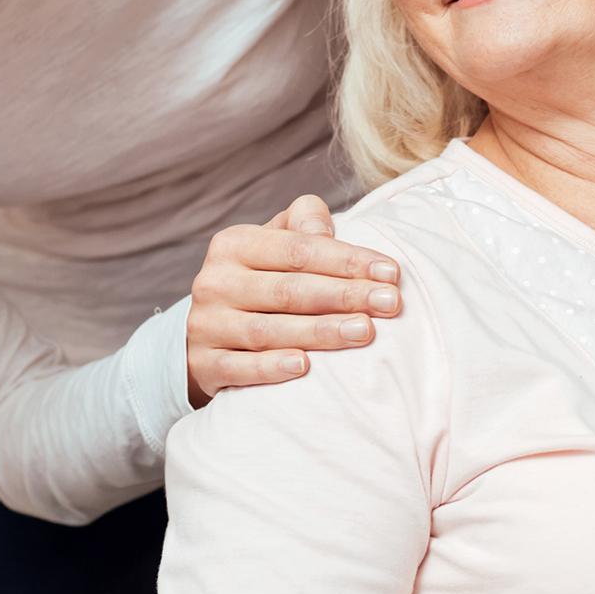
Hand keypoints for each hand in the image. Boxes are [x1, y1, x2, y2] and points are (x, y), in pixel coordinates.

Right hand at [186, 195, 401, 406]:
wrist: (211, 330)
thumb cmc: (262, 279)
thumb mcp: (276, 243)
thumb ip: (304, 224)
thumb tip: (325, 228)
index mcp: (234, 244)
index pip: (299, 250)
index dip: (347, 260)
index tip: (391, 273)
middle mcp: (215, 281)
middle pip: (288, 290)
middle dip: (344, 295)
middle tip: (390, 304)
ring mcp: (206, 325)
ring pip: (268, 330)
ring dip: (320, 332)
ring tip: (364, 332)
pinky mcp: (203, 365)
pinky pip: (238, 368)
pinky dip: (270, 369)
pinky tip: (304, 368)